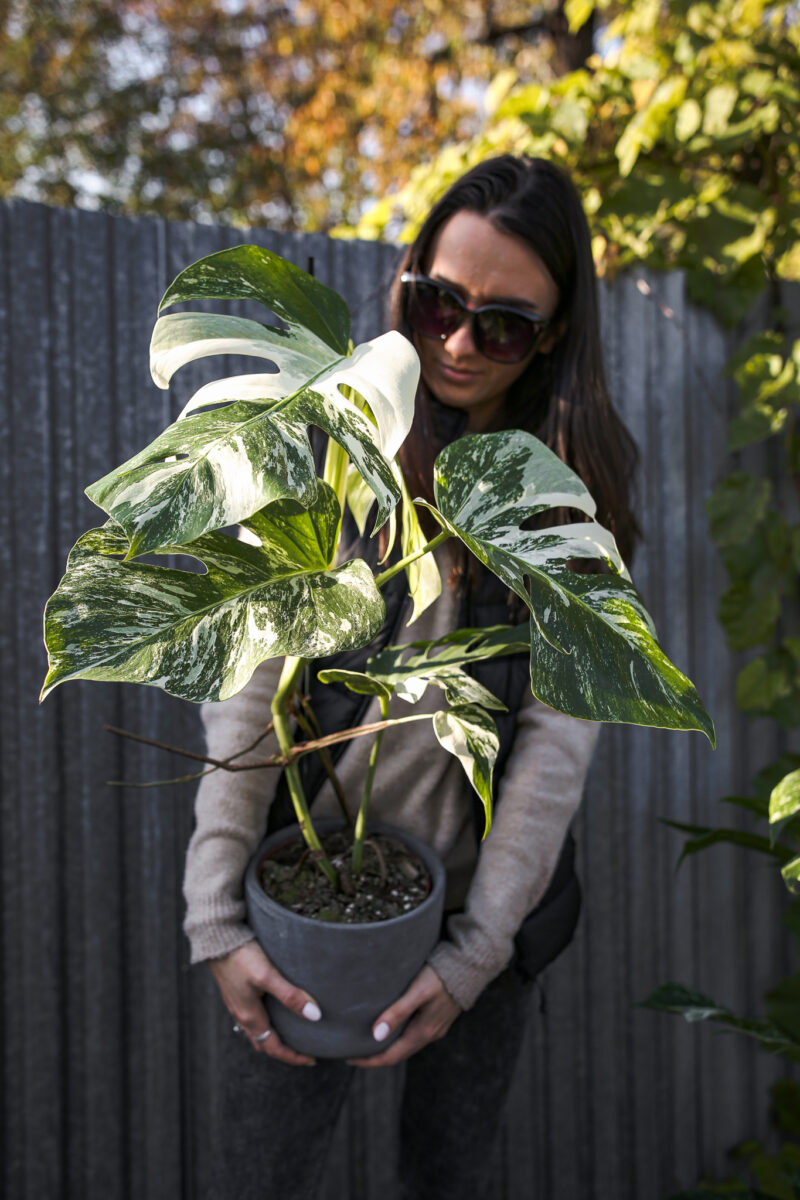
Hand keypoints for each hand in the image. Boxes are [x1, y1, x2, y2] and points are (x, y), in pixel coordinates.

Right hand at [208, 940, 320, 1065]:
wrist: (216, 940)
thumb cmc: (241, 957)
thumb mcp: (268, 976)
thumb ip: (290, 996)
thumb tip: (314, 1016)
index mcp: (250, 1016)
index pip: (274, 1047)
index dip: (293, 1057)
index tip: (312, 1060)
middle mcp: (242, 1015)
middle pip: (264, 1044)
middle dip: (284, 1051)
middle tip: (304, 1051)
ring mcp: (237, 1005)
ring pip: (257, 1032)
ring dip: (273, 1038)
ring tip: (292, 1033)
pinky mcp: (236, 994)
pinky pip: (251, 1019)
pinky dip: (266, 1024)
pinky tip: (274, 1011)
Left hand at [348, 965, 460, 1067]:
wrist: (471, 966)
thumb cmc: (441, 975)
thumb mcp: (417, 991)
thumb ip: (398, 1012)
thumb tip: (376, 1035)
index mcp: (423, 1032)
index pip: (390, 1056)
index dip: (368, 1060)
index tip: (347, 1058)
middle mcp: (429, 1034)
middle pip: (397, 1054)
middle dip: (374, 1055)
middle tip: (352, 1049)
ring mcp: (435, 1028)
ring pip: (406, 1045)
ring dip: (386, 1045)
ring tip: (366, 1038)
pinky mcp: (438, 1018)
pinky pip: (413, 1034)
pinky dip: (398, 1036)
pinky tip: (390, 1025)